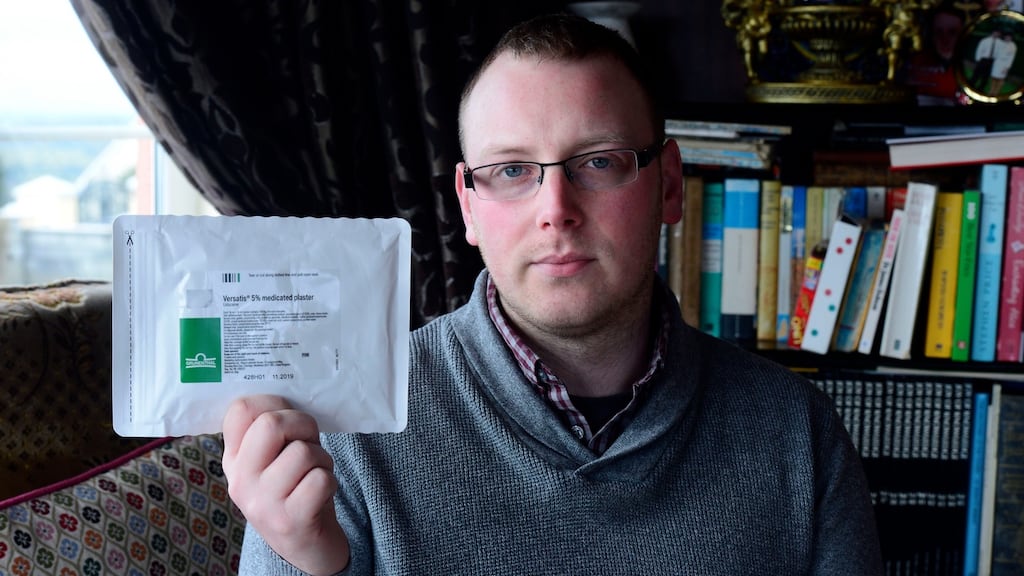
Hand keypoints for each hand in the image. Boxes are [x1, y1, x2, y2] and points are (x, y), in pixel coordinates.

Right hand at [222, 395, 348, 574]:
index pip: (240, 410)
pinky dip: (330, 480)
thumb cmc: (295, 489)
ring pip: (303, 452)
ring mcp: (263, 503)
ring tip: (316, 471)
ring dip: (321, 457)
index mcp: (234, 459)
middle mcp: (241, 480)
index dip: (272, 401)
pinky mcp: (290, 520)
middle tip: (309, 440)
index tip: (287, 412)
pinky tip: (321, 491)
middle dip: (302, 425)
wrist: (304, 546)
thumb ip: (274, 431)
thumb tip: (292, 385)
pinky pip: (320, 479)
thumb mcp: (273, 460)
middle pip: (271, 424)